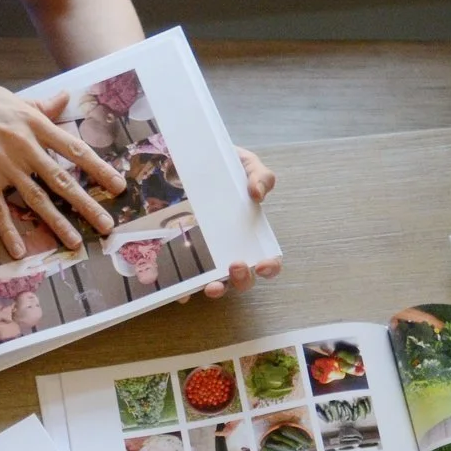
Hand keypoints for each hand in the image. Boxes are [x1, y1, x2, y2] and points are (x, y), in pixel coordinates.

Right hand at [0, 72, 122, 259]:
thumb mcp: (13, 99)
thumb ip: (41, 106)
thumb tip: (65, 99)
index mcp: (34, 124)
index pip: (74, 149)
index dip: (99, 169)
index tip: (118, 185)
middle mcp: (24, 145)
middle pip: (61, 179)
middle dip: (86, 204)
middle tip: (106, 224)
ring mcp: (3, 164)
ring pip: (35, 198)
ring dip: (56, 223)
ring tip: (74, 242)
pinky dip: (9, 231)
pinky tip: (19, 250)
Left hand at [188, 146, 282, 299]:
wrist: (193, 162)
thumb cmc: (227, 167)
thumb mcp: (247, 165)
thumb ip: (260, 176)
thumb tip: (258, 194)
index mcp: (250, 234)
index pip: (267, 260)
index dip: (270, 267)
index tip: (264, 264)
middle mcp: (230, 250)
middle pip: (242, 279)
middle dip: (242, 279)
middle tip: (236, 265)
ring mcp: (206, 255)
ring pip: (215, 283)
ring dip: (216, 289)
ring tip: (211, 285)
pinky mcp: (183, 254)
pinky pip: (184, 278)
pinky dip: (184, 288)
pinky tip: (180, 289)